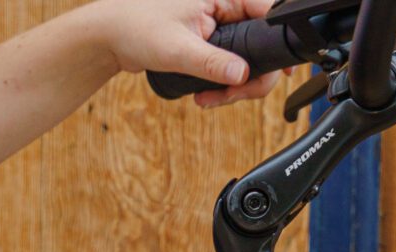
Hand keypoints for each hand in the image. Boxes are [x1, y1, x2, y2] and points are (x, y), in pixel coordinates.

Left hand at [82, 0, 285, 107]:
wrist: (111, 36)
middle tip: (231, 95)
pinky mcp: (212, 41)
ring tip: (210, 99)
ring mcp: (219, 24)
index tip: (284, 69)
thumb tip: (243, 75)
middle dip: (251, 77)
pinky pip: (230, 64)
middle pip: (261, 43)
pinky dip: (224, 83)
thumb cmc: (137, 28)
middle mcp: (223, 6)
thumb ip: (212, 63)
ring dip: (235, 86)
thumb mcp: (177, 49)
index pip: (266, 11)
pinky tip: (206, 94)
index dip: (279, 42)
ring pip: (247, 58)